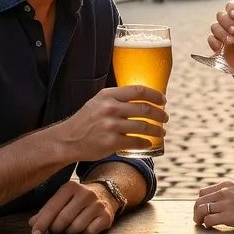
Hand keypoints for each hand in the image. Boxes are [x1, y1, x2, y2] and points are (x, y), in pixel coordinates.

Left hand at [29, 181, 117, 233]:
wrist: (106, 194)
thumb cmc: (78, 200)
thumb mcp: (63, 199)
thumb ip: (47, 210)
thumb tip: (32, 223)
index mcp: (71, 187)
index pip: (53, 207)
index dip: (42, 222)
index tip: (35, 233)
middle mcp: (85, 194)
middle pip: (63, 219)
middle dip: (56, 228)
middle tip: (56, 229)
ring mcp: (97, 205)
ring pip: (76, 227)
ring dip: (70, 231)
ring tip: (72, 225)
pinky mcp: (106, 216)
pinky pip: (89, 232)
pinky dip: (85, 233)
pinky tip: (86, 226)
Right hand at [52, 85, 167, 163]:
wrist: (67, 140)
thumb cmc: (85, 121)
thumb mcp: (97, 102)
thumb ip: (116, 99)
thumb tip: (141, 100)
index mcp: (108, 95)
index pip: (138, 91)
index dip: (155, 95)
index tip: (163, 100)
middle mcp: (110, 108)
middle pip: (145, 109)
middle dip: (160, 114)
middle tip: (166, 118)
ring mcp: (111, 125)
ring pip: (143, 126)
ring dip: (157, 130)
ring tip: (162, 131)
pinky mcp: (112, 142)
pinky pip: (136, 141)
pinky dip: (146, 143)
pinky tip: (149, 143)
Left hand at [194, 181, 233, 230]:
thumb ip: (228, 195)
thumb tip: (215, 204)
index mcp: (226, 186)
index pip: (202, 192)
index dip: (201, 203)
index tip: (204, 211)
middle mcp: (223, 192)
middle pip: (198, 202)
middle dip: (196, 212)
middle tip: (199, 220)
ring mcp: (225, 204)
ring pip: (201, 210)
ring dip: (198, 219)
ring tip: (203, 225)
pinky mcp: (228, 217)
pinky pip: (208, 221)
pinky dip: (207, 225)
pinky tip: (212, 228)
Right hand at [207, 0, 233, 75]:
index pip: (232, 7)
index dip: (231, 8)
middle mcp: (230, 25)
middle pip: (221, 15)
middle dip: (226, 22)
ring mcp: (223, 34)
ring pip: (214, 26)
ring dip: (221, 33)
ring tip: (231, 42)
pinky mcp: (217, 45)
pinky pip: (210, 39)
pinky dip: (215, 42)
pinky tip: (222, 47)